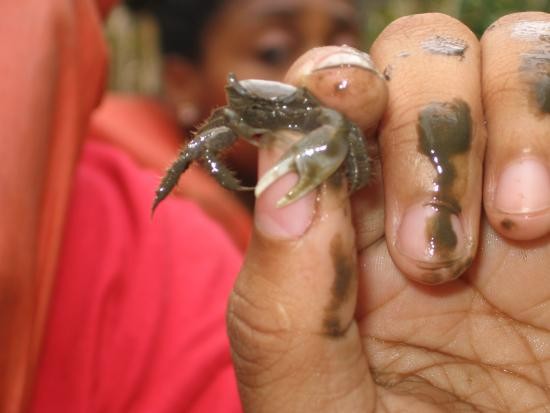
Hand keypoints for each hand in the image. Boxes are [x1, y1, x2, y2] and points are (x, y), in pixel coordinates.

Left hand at [227, 12, 549, 411]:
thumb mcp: (304, 391)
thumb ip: (279, 288)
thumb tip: (286, 160)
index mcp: (333, 221)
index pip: (324, 97)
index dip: (332, 82)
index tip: (345, 106)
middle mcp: (410, 189)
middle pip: (413, 59)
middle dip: (423, 128)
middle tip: (429, 251)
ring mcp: (496, 187)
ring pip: (501, 57)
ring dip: (504, 121)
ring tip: (511, 229)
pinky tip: (540, 218)